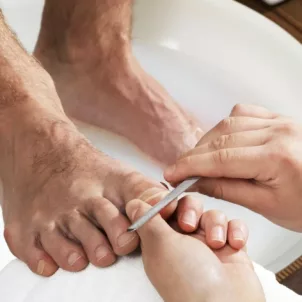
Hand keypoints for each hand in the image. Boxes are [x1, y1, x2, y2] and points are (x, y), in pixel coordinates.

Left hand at [126, 198, 264, 301]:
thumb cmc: (189, 281)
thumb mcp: (160, 245)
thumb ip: (147, 220)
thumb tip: (133, 205)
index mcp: (163, 242)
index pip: (163, 210)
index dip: (167, 203)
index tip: (170, 204)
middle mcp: (185, 242)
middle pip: (189, 207)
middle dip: (192, 211)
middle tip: (190, 226)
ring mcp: (208, 245)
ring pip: (212, 214)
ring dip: (216, 225)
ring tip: (217, 244)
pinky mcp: (230, 248)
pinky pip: (234, 225)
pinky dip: (236, 231)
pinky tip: (233, 244)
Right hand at [164, 104, 301, 230]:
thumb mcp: (268, 206)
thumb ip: (228, 190)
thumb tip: (197, 181)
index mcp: (279, 158)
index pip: (220, 158)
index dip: (190, 166)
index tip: (172, 174)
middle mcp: (279, 132)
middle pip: (220, 137)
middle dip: (194, 155)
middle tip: (179, 170)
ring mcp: (280, 121)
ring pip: (229, 122)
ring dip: (207, 141)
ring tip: (197, 159)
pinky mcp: (279, 118)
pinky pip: (244, 113)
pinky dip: (226, 125)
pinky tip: (221, 138)